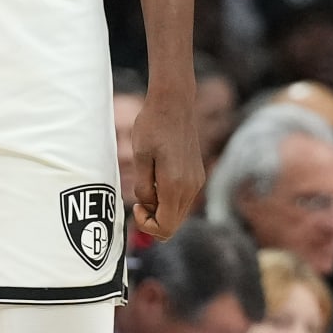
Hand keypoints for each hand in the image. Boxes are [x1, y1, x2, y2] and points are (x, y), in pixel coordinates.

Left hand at [130, 85, 203, 239]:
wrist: (173, 104)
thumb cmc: (152, 126)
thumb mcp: (140, 156)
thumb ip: (143, 186)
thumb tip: (147, 206)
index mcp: (175, 186)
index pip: (166, 228)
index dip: (147, 225)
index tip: (135, 206)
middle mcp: (191, 188)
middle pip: (173, 224)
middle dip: (153, 219)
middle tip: (138, 199)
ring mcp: (197, 182)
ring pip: (179, 213)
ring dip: (161, 209)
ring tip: (147, 184)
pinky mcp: (197, 175)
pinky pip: (183, 199)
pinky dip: (169, 199)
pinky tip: (157, 178)